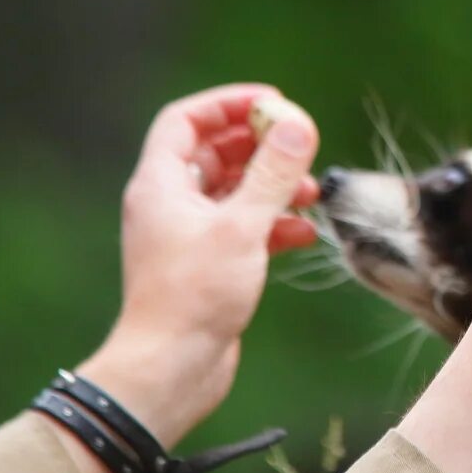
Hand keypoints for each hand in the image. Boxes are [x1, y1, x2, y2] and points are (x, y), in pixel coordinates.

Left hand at [77, 84, 319, 447]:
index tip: (273, 103)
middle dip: (261, 146)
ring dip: (273, 185)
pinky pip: (243, 227)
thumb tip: (297, 124)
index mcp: (160, 185)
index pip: (187, 121)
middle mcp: (169, 204)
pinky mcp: (208, 264)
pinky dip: (274, 223)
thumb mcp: (242, 227)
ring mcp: (188, 235)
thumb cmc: (194, 297)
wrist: (171, 369)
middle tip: (301, 146)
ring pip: (234, 191)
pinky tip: (304, 232)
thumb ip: (273, 173)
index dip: (228, 104)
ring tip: (311, 192)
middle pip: (214, 152)